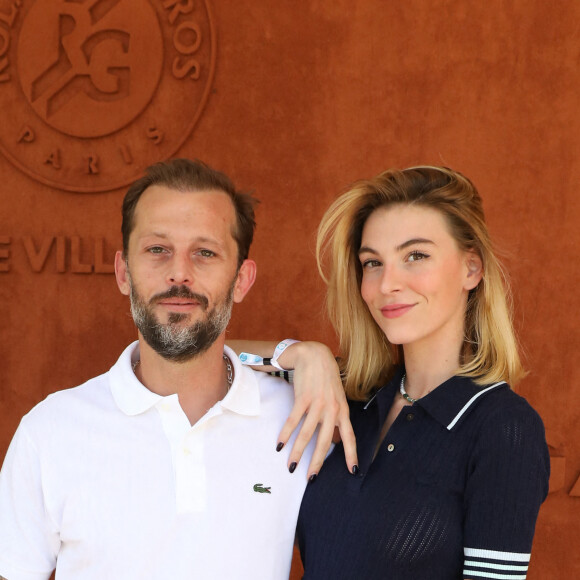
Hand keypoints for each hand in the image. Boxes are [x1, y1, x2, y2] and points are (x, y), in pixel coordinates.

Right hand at [277, 341, 357, 478]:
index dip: (351, 454)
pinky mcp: (303, 397)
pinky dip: (286, 434)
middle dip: (318, 462)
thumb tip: (334, 437)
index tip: (353, 471)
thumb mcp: (336, 396)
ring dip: (298, 452)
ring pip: (307, 434)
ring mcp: (317, 403)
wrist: (314, 353)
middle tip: (311, 479)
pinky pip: (293, 420)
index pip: (349, 436)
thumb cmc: (325, 376)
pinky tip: (280, 444)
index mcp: (342, 409)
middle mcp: (332, 408)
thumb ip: (335, 415)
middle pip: (326, 441)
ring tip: (292, 466)